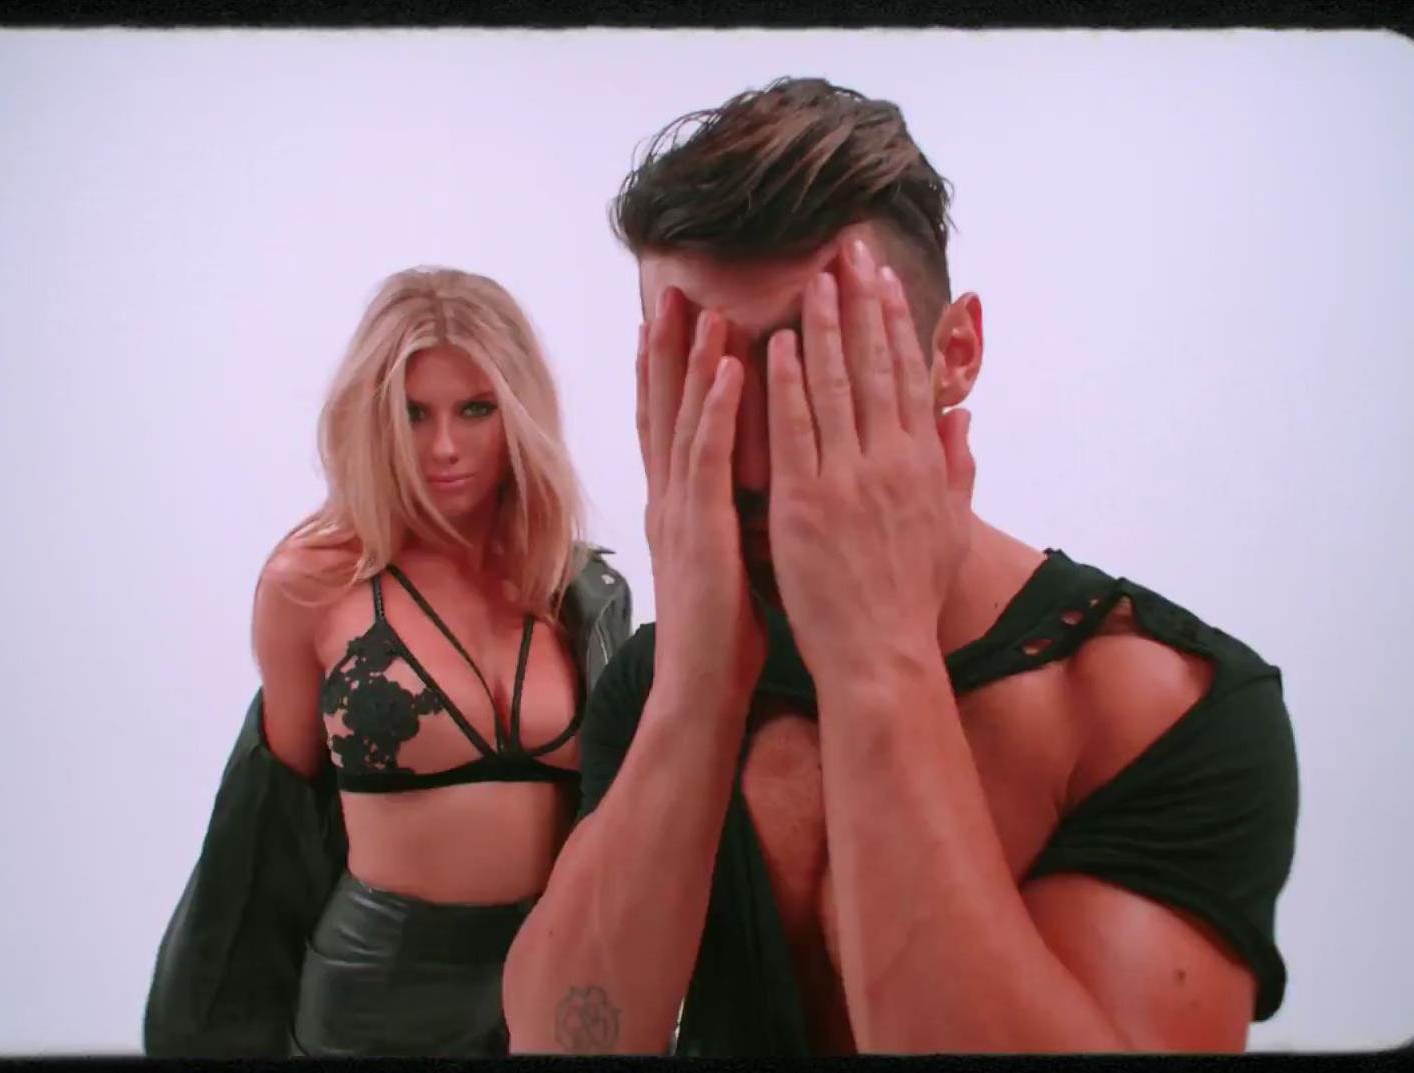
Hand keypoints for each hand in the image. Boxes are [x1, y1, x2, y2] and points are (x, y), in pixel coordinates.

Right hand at [637, 286, 765, 710]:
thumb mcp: (730, 561)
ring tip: (701, 305)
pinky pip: (709, 459)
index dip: (671, 370)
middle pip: (664, 407)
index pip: (672, 423)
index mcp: (680, 506)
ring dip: (691, 360)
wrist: (700, 690)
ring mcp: (680, 512)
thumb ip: (733, 517)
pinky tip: (730, 369)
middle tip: (670, 287)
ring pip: (683, 420)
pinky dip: (717, 410)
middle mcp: (671, 499)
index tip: (676, 318)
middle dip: (666, 346)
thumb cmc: (724, 635)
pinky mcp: (700, 531)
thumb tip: (750, 490)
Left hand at [763, 240, 977, 671]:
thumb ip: (958, 470)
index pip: (909, 377)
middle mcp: (890, 462)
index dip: (897, 322)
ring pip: (836, 387)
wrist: (881, 655)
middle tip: (849, 250)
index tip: (884, 279)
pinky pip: (794, 431)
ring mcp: (848, 480)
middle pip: (877, 366)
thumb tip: (962, 419)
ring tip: (813, 278)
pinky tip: (774, 345)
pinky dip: (785, 385)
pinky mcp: (806, 503)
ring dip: (824, 327)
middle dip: (863, 303)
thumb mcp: (951, 531)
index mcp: (922, 465)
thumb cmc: (910, 601)